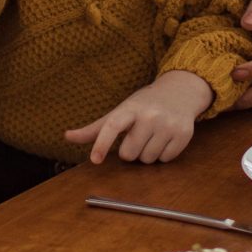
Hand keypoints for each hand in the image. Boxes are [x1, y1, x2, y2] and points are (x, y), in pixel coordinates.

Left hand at [64, 72, 212, 163]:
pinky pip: (165, 160)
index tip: (94, 159)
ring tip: (151, 136)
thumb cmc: (144, 105)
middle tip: (136, 137)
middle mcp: (149, 115)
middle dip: (130, 151)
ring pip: (147, 160)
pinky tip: (165, 139)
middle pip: (129, 154)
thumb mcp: (120, 111)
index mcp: (130, 109)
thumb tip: (66, 136)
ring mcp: (168, 125)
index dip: (102, 143)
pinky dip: (162, 154)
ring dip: (146, 153)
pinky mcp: (184, 134)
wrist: (180, 92)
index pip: (112, 126)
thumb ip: (95, 128)